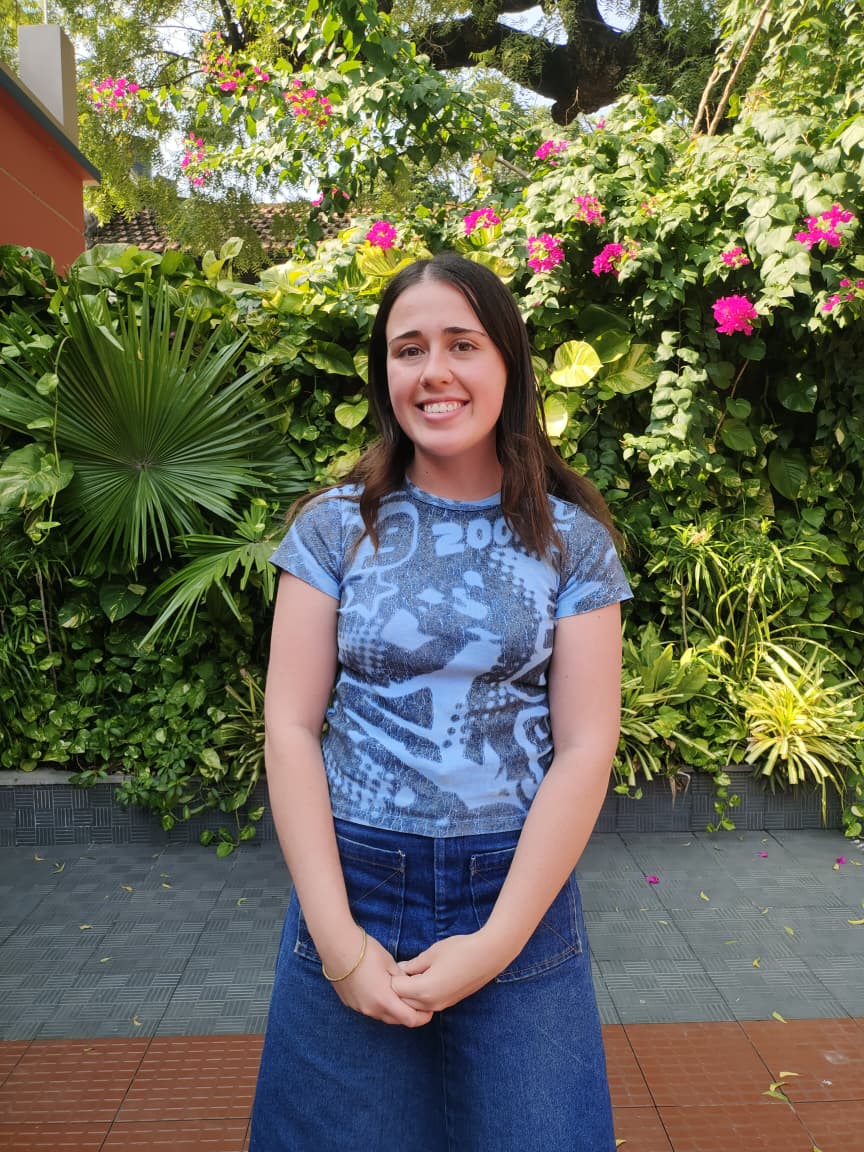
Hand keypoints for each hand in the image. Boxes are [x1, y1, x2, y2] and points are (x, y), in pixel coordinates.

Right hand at [327, 932, 433, 1027]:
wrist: (337, 946)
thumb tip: (410, 987)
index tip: (429, 1010)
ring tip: (399, 994)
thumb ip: (402, 980)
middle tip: (417, 1002)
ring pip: (382, 1015)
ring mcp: (359, 1007)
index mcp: (384, 1000)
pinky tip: (379, 990)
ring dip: (392, 1009)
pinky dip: (378, 1004)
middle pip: (396, 1020)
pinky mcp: (350, 1003)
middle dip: (408, 1013)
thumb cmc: (366, 952)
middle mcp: (371, 1009)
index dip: (422, 1017)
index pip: (409, 1020)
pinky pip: (369, 1009)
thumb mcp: (390, 963)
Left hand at [389, 931, 508, 1012]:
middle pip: (403, 1002)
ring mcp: (441, 1005)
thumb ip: (414, 964)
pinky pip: (427, 1004)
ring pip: (415, 1006)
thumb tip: (401, 969)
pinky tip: (425, 979)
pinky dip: (420, 996)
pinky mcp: (449, 1003)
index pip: (396, 989)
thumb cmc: (460, 950)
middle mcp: (431, 1003)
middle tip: (399, 969)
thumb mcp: (432, 953)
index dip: (392, 976)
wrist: (488, 956)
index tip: (392, 964)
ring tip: (412, 974)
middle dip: (398, 988)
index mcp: (424, 989)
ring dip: (409, 994)